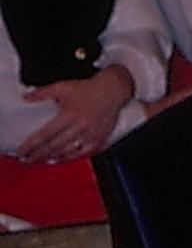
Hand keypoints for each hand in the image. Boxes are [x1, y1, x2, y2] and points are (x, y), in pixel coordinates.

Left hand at [16, 67, 134, 161]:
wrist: (114, 89)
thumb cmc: (89, 88)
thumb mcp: (63, 86)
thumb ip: (43, 92)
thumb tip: (27, 98)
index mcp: (71, 113)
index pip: (46, 134)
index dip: (32, 144)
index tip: (22, 151)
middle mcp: (82, 125)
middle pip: (55, 146)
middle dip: (38, 155)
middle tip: (27, 159)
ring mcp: (92, 134)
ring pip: (69, 151)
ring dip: (52, 158)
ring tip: (40, 160)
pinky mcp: (101, 138)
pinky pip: (84, 153)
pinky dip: (70, 158)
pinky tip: (61, 159)